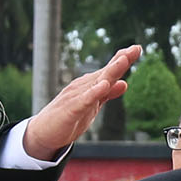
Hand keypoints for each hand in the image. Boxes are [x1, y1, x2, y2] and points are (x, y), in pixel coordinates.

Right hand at [20, 47, 144, 161]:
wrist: (43, 132)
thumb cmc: (69, 117)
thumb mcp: (93, 106)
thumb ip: (107, 94)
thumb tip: (125, 83)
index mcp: (91, 85)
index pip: (109, 70)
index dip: (122, 59)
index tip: (137, 48)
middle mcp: (84, 86)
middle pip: (105, 72)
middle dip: (120, 61)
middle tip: (135, 48)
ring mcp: (76, 96)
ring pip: (97, 82)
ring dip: (110, 71)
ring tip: (123, 60)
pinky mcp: (70, 109)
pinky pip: (84, 100)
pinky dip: (94, 92)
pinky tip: (103, 86)